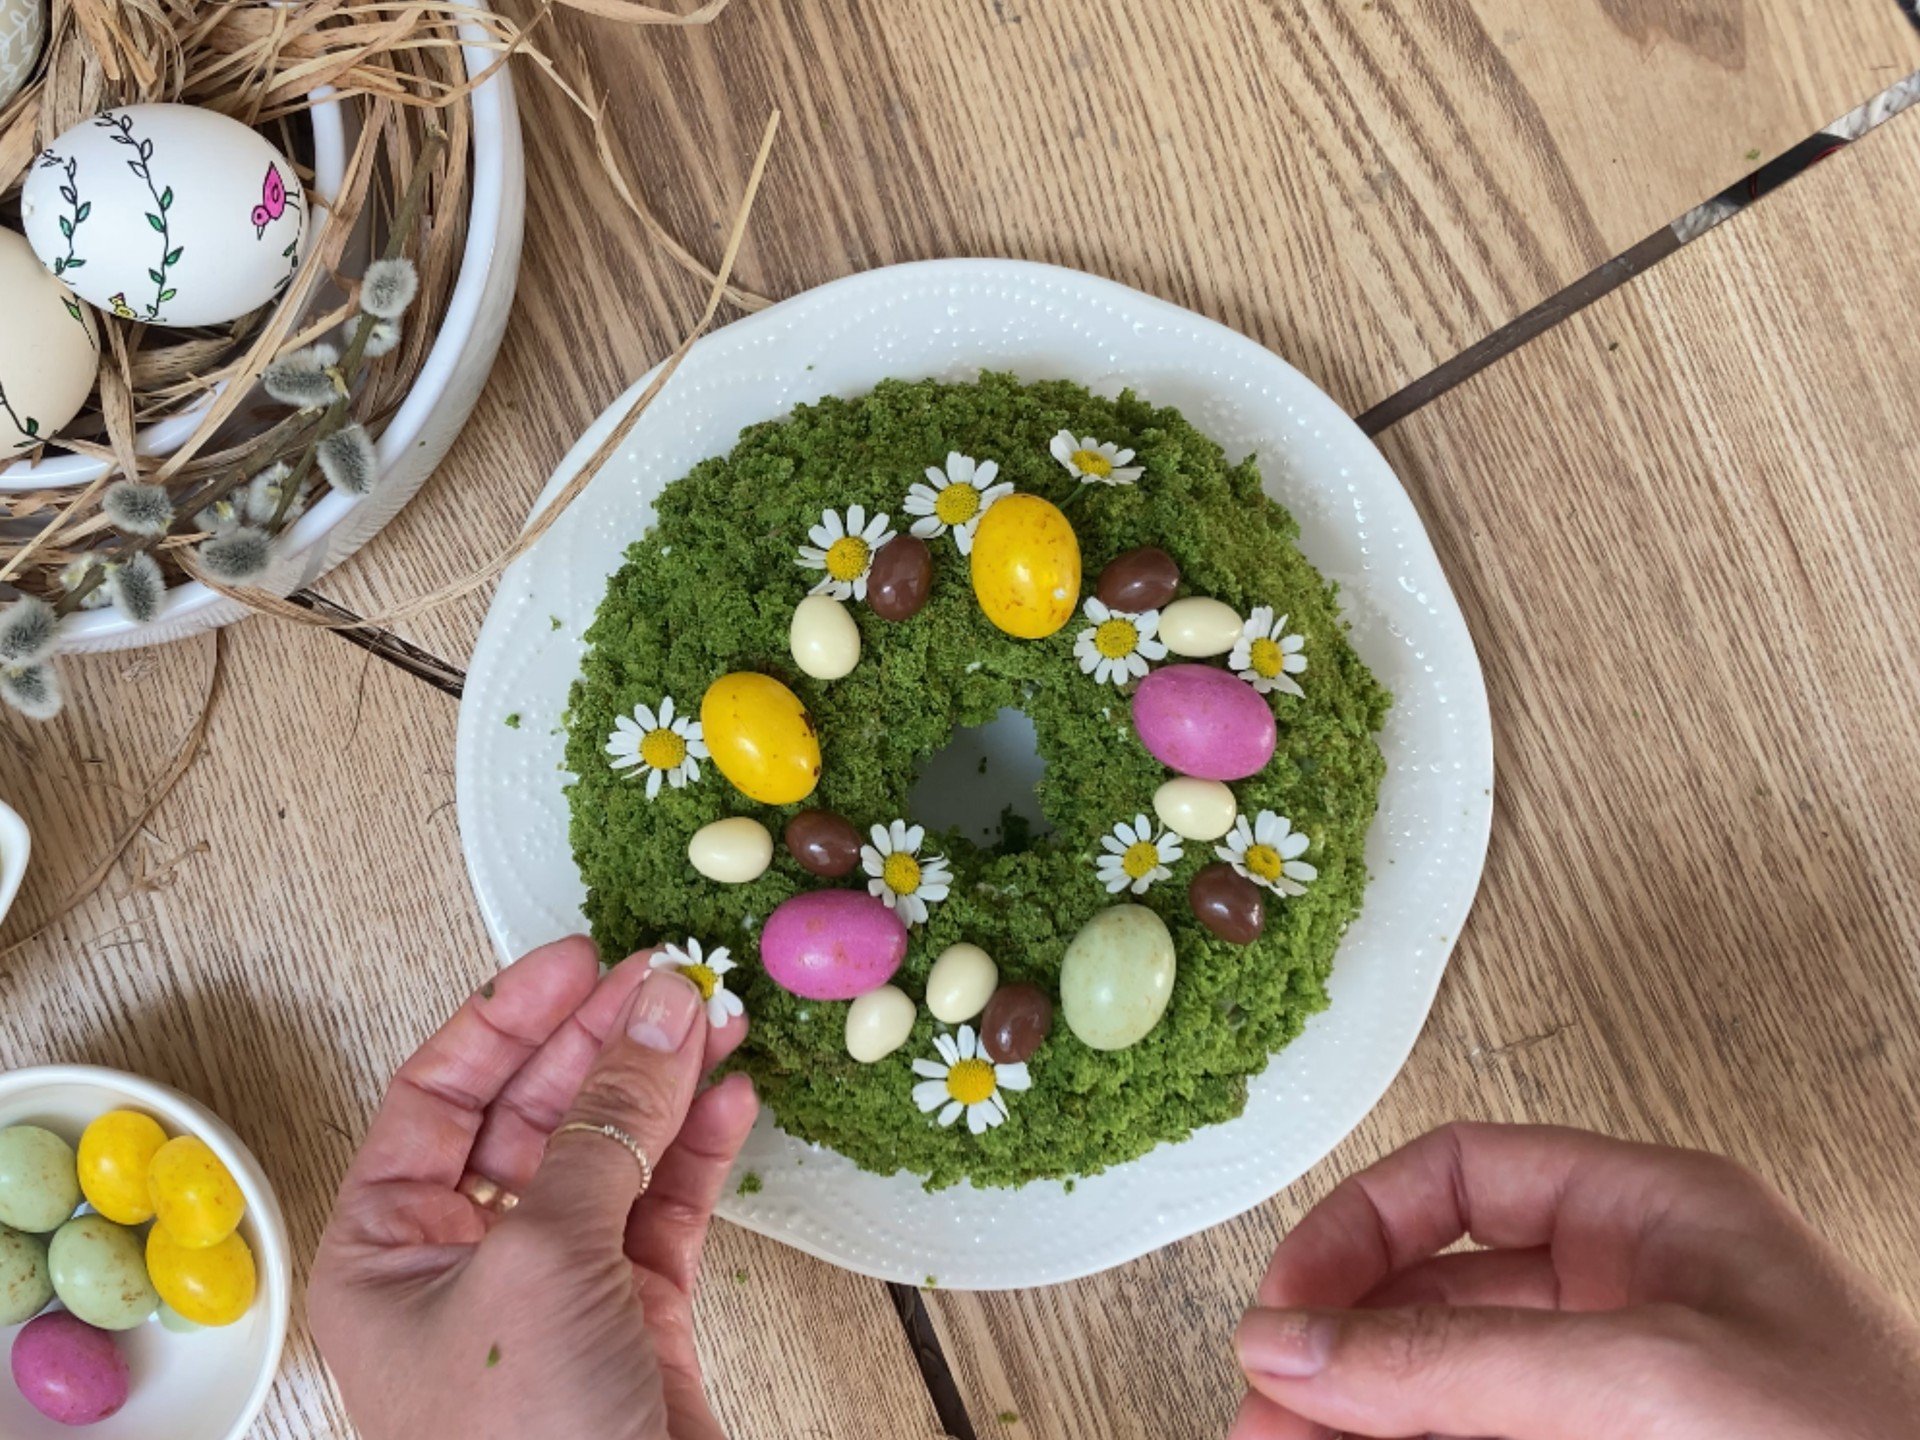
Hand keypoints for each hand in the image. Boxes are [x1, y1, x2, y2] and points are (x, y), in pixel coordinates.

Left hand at [310, 938, 756, 1439]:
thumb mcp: (543, 1262)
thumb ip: (604, 1129)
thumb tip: (660, 1010)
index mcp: (388, 1247)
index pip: (441, 1093)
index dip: (509, 1016)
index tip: (580, 957)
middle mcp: (466, 1258)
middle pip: (536, 1111)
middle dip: (605, 1040)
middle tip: (672, 977)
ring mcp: (556, 1286)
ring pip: (612, 1153)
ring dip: (667, 1085)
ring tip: (720, 1019)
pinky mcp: (635, 1317)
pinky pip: (667, 1209)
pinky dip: (702, 1152)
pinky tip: (731, 1101)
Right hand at [1231, 1122, 1919, 1438]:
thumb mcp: (1646, 1377)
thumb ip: (1460, 1360)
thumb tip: (1303, 1343)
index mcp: (1651, 1217)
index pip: (1458, 1180)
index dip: (1356, 1229)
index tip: (1288, 1303)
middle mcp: (1629, 1302)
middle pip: (1432, 1299)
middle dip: (1339, 1344)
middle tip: (1265, 1401)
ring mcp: (1622, 1400)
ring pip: (1446, 1392)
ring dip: (1355, 1414)